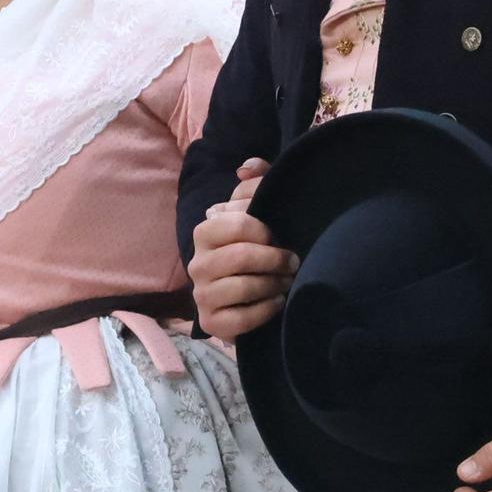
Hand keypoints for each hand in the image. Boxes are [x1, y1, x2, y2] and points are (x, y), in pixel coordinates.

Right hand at [188, 159, 295, 339]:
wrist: (240, 296)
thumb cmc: (251, 247)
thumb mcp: (253, 213)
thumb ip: (254, 184)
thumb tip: (248, 168)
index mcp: (205, 232)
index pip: (237, 222)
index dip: (265, 229)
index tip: (279, 236)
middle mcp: (198, 263)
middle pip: (242, 256)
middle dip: (275, 259)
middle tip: (293, 262)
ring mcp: (201, 295)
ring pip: (243, 288)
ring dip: (273, 284)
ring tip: (286, 282)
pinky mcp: (211, 323)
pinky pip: (242, 319)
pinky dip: (266, 310)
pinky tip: (277, 302)